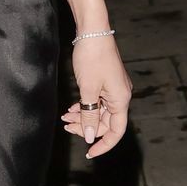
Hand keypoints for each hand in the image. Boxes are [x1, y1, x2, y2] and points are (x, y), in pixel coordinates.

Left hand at [61, 36, 131, 158]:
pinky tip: (72, 108)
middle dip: (86, 127)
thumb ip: (89, 115)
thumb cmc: (92, 59)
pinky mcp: (106, 82)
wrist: (93, 32)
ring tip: (65, 117)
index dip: (104, 145)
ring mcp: (114, 89)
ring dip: (83, 117)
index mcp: (121, 100)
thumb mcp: (88, 90)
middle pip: (105, 122)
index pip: (116, 131)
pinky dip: (85, 106)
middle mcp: (121, 96)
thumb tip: (89, 136)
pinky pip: (97, 101)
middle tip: (67, 127)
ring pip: (99, 112)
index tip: (89, 153)